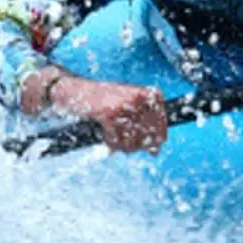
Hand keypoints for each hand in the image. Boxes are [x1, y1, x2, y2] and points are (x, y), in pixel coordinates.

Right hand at [46, 74, 168, 153]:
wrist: (81, 91)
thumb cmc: (109, 99)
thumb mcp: (132, 104)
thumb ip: (146, 123)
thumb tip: (156, 150)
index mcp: (150, 94)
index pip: (161, 121)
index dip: (159, 137)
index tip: (155, 148)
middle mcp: (140, 98)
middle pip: (148, 133)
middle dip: (141, 145)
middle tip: (131, 147)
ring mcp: (125, 106)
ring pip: (133, 140)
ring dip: (125, 146)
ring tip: (118, 141)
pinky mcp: (109, 115)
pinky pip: (116, 140)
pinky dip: (112, 144)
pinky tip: (107, 137)